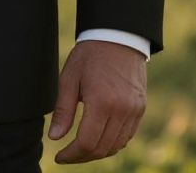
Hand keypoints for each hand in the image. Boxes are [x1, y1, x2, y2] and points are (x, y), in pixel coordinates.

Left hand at [47, 40, 146, 162]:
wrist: (118, 37)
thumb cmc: (89, 55)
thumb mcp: (69, 78)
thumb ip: (63, 110)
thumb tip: (54, 137)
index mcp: (102, 102)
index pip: (87, 143)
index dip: (72, 155)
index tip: (59, 156)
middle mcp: (122, 110)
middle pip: (102, 149)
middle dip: (82, 157)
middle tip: (67, 155)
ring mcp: (134, 111)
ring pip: (116, 146)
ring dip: (98, 152)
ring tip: (81, 148)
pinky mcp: (141, 109)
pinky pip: (126, 136)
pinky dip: (112, 143)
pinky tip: (99, 137)